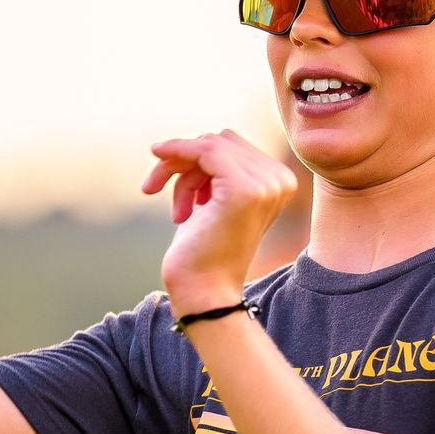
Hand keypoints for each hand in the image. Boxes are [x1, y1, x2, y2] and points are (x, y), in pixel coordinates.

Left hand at [141, 129, 297, 310]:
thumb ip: (214, 170)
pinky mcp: (245, 189)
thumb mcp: (211, 201)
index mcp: (279, 182)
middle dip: (185, 163)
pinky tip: (154, 176)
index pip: (232, 146)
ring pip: (210, 144)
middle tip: (160, 193)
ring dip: (179, 170)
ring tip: (176, 210)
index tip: (178, 195)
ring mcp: (266, 184)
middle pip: (221, 141)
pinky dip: (176, 153)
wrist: (204, 292)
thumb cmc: (202, 251)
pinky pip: (205, 150)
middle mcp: (280, 180)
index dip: (196, 161)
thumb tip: (189, 142)